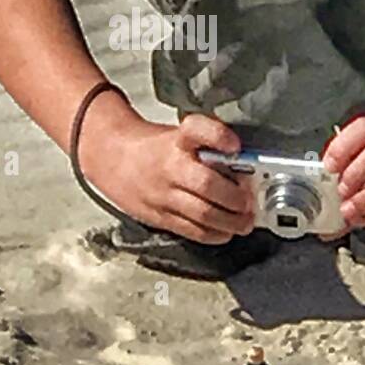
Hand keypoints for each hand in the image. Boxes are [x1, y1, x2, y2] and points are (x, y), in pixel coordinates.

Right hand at [78, 100, 254, 243]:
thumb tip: (245, 165)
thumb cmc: (155, 149)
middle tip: (250, 200)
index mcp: (177, 140)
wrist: (114, 160)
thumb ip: (208, 147)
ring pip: (204, 214)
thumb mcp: (179, 136)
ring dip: (232, 221)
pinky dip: (216, 234)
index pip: (197, 130)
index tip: (235, 144)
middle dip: (236, 196)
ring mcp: (164, 195)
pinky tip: (226, 230)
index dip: (218, 136)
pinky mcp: (161, 217)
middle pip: (207, 184)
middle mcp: (170, 167)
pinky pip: (193, 231)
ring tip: (246, 221)